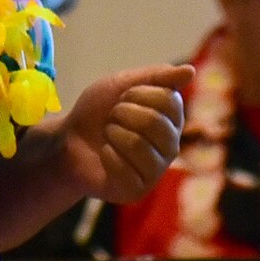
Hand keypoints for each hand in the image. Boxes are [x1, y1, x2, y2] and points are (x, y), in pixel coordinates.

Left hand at [57, 63, 194, 203]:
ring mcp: (156, 170)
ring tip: (108, 135)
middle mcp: (171, 145)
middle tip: (112, 118)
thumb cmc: (98, 111)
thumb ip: (157, 77)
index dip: (138, 94)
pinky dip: (107, 156)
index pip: (169, 100)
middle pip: (154, 123)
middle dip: (122, 113)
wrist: (68, 140)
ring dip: (113, 134)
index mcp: (172, 119)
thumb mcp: (123, 83)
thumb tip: (191, 71)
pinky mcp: (138, 189)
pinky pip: (125, 169)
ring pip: (138, 145)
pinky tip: (104, 155)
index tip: (123, 97)